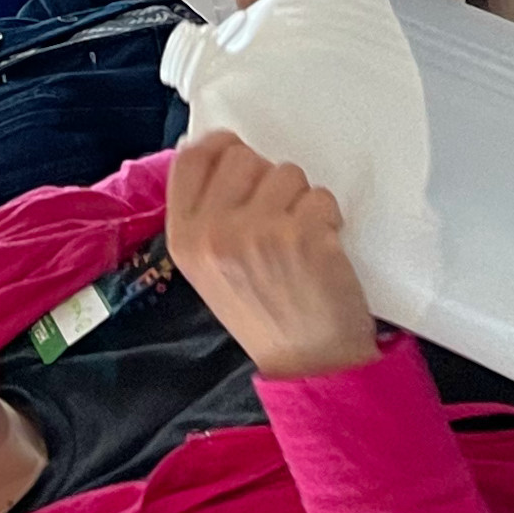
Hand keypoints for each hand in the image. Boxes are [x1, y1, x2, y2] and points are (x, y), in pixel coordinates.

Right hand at [167, 132, 377, 379]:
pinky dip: (328, 218)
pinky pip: (321, 196)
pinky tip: (320, 251)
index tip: (240, 159)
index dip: (219, 147)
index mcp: (185, 238)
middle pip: (243, 156)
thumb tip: (213, 148)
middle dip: (266, 179)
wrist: (308, 365)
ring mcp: (260, 230)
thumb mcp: (208, 268)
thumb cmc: (260, 311)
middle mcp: (216, 231)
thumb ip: (206, 213)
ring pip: (287, 172)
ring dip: (300, 200)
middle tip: (276, 218)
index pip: (190, 158)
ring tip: (298, 241)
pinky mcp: (304, 234)